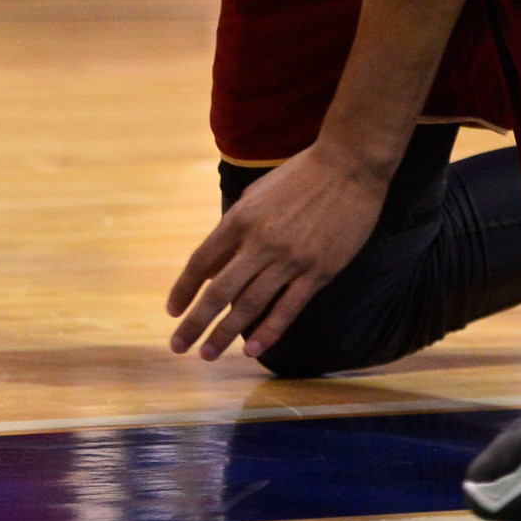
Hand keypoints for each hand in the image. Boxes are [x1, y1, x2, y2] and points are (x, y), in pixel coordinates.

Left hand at [166, 143, 389, 361]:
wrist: (348, 166)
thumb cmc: (298, 177)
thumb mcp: (256, 196)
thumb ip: (233, 231)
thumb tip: (213, 268)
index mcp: (240, 219)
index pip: (202, 262)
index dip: (184, 289)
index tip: (172, 311)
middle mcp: (260, 242)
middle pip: (220, 291)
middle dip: (196, 322)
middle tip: (178, 346)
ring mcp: (290, 259)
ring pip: (250, 305)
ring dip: (226, 333)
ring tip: (208, 354)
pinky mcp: (319, 272)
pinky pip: (288, 309)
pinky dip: (268, 332)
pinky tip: (252, 350)